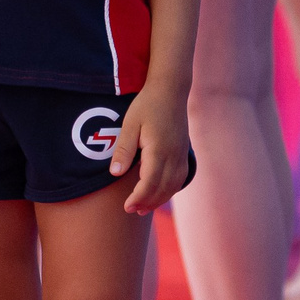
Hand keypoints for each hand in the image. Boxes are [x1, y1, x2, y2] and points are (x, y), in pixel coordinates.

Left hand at [109, 85, 190, 214]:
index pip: (150, 183)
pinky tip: (159, 193)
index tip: (126, 207)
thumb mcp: (129, 124)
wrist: (170, 90)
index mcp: (159, 149)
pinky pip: (180, 179)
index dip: (138, 198)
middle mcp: (173, 156)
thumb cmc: (147, 105)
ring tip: (142, 207)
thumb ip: (123, 149)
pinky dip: (170, 190)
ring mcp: (181, 155)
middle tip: (131, 209)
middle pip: (162, 189)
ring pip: (173, 186)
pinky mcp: (184, 153)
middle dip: (147, 202)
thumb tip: (115, 174)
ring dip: (159, 199)